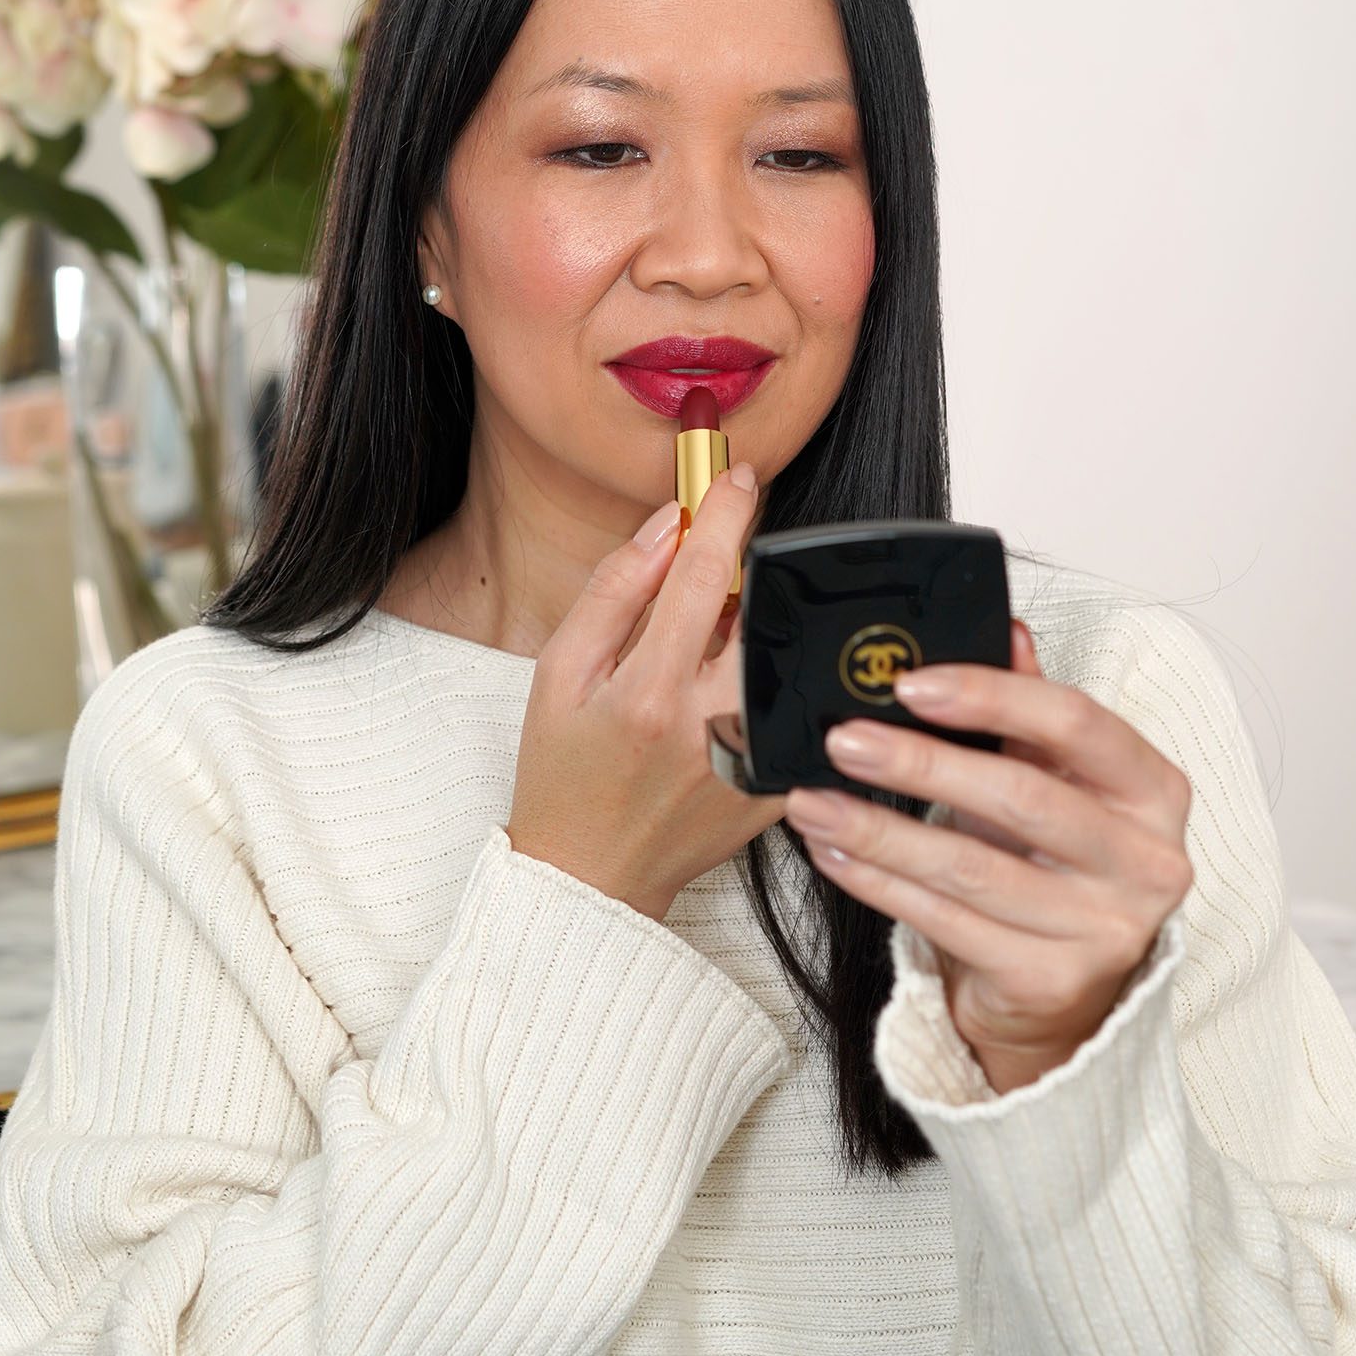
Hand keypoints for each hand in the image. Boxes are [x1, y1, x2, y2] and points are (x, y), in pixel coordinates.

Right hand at [505, 465, 784, 922]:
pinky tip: (731, 687)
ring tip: (717, 643)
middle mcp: (711, 729)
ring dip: (764, 626)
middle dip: (756, 568)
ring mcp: (753, 763)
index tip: (736, 478)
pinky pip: (795, 707)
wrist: (590, 876)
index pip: (706, 576)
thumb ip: (614, 592)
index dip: (725, 514)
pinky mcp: (779, 788)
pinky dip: (773, 678)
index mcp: (649, 695)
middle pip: (765, 612)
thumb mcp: (559, 674)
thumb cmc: (564, 772)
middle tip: (731, 563)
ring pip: (786, 657)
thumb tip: (667, 524)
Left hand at [781, 620, 1195, 1091]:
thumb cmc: (1057, 864)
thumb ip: (1032, 710)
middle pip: (1020, 796)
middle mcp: (1145, 861)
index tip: (909, 683)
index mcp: (1153, 790)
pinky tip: (832, 851)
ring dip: (878, 830)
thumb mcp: (1059, 781)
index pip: (1076, 722)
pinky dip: (877, 883)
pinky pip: (944, 921)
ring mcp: (1103, 928)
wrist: (1069, 992)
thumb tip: (1006, 630)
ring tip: (813, 800)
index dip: (991, 696)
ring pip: (970, 868)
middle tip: (845, 740)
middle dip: (919, 764)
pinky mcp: (1051, 981)